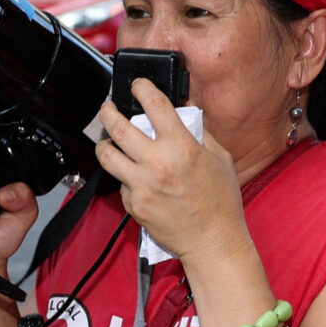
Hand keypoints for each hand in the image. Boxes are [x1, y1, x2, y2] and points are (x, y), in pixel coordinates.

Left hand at [92, 78, 245, 262]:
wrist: (213, 241)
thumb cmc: (221, 202)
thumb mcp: (220, 158)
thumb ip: (200, 133)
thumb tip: (185, 114)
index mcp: (182, 147)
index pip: (154, 104)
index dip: (142, 87)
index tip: (137, 85)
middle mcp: (157, 163)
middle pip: (117, 126)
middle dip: (108, 110)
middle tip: (108, 107)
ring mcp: (141, 185)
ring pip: (107, 155)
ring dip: (104, 143)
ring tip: (108, 140)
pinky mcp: (133, 204)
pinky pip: (121, 183)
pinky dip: (125, 177)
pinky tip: (135, 177)